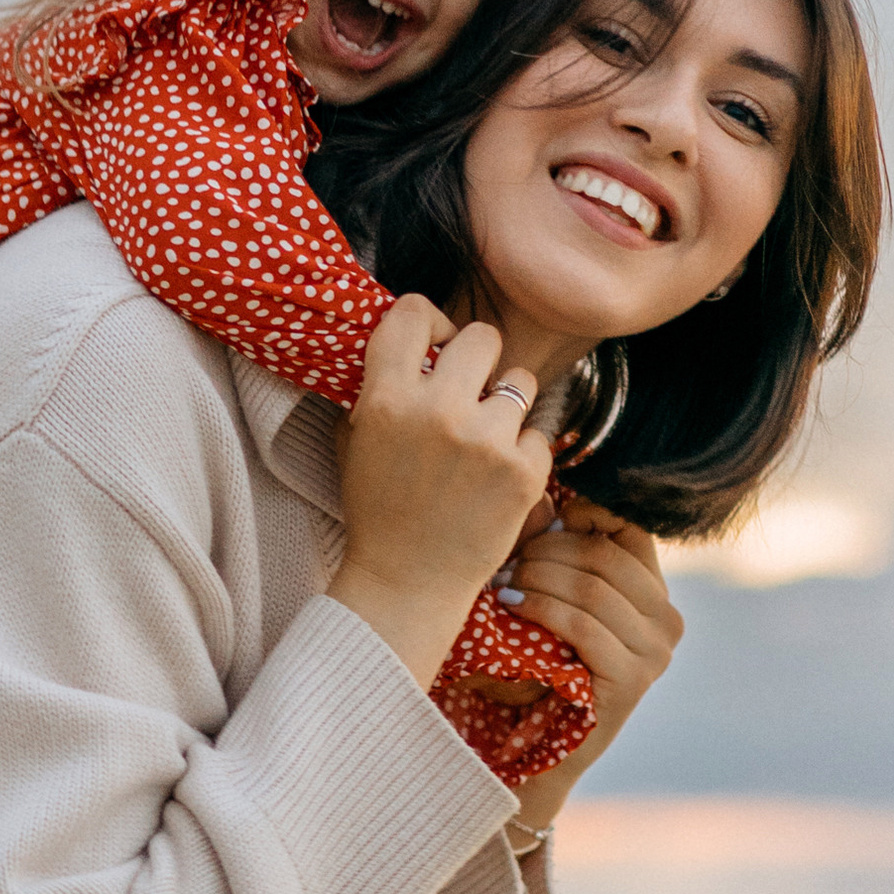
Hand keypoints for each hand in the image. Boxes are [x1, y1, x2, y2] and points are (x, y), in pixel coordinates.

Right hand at [327, 296, 560, 691]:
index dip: (428, 323)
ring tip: (483, 442)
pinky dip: (521, 454)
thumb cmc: (378, 509)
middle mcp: (437, 411)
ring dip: (506, 405)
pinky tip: (495, 480)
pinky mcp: (524, 472)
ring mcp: (486, 441)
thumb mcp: (357, 439)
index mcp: (386, 398)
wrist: (407, 582)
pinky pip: (536, 432)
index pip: (413, 311)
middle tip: (468, 392)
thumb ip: (380, 385)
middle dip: (477, 360)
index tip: (432, 350)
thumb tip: (413, 340)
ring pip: (520, 381)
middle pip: (482, 335)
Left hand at [491, 494, 683, 839]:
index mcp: (653, 591)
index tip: (540, 519)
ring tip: (501, 584)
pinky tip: (511, 606)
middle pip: (605, 555)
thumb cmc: (536, 666)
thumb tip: (544, 497)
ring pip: (594, 588)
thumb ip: (553, 550)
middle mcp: (667, 619)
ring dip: (538, 579)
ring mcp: (655, 653)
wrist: (536, 747)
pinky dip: (542, 609)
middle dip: (546, 551)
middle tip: (505, 562)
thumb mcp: (549, 598)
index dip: (583, 512)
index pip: (629, 526)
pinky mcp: (632, 681)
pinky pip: (586, 627)